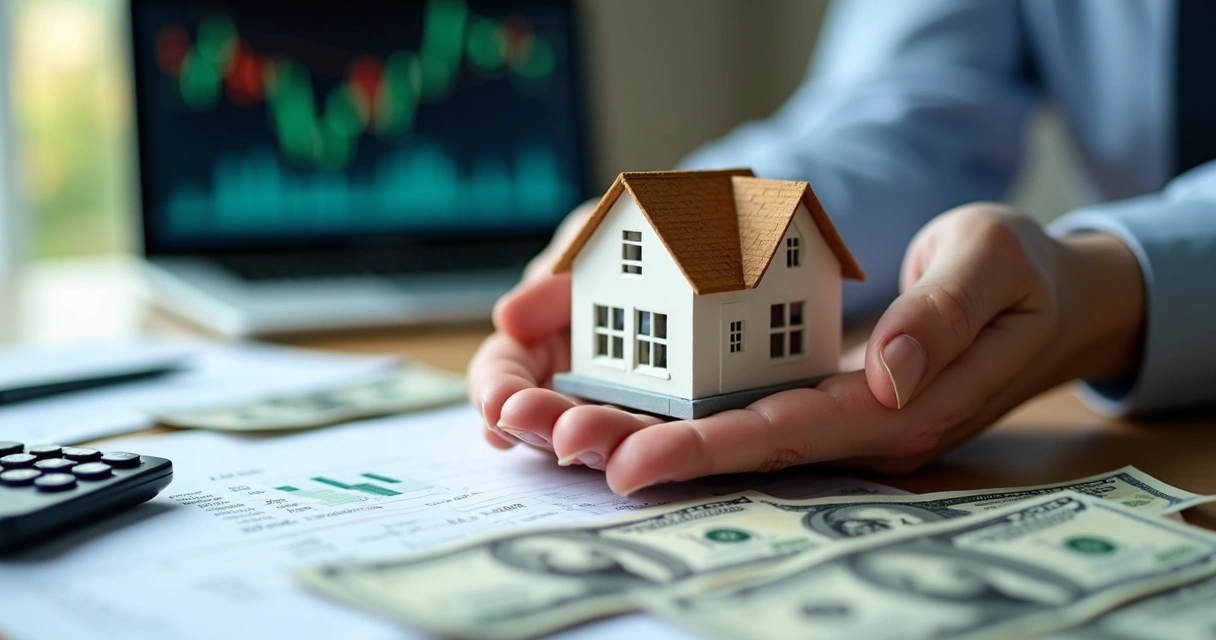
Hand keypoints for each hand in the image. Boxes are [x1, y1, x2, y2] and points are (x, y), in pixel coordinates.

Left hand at [474, 203, 1145, 494]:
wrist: (1048, 296)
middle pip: (737, 448)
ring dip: (647, 434)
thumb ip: (941, 317)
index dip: (701, 449)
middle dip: (647, 449)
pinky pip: (742, 407)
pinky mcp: (823, 395)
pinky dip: (679, 410)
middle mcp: (857, 425)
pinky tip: (618, 406)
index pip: (783, 434)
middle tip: (559, 444)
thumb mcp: (994, 264)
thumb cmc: (1022, 272)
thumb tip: (887, 371)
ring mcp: (838, 415)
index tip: (626, 461)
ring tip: (562, 432)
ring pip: (729, 434)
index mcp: (897, 408)